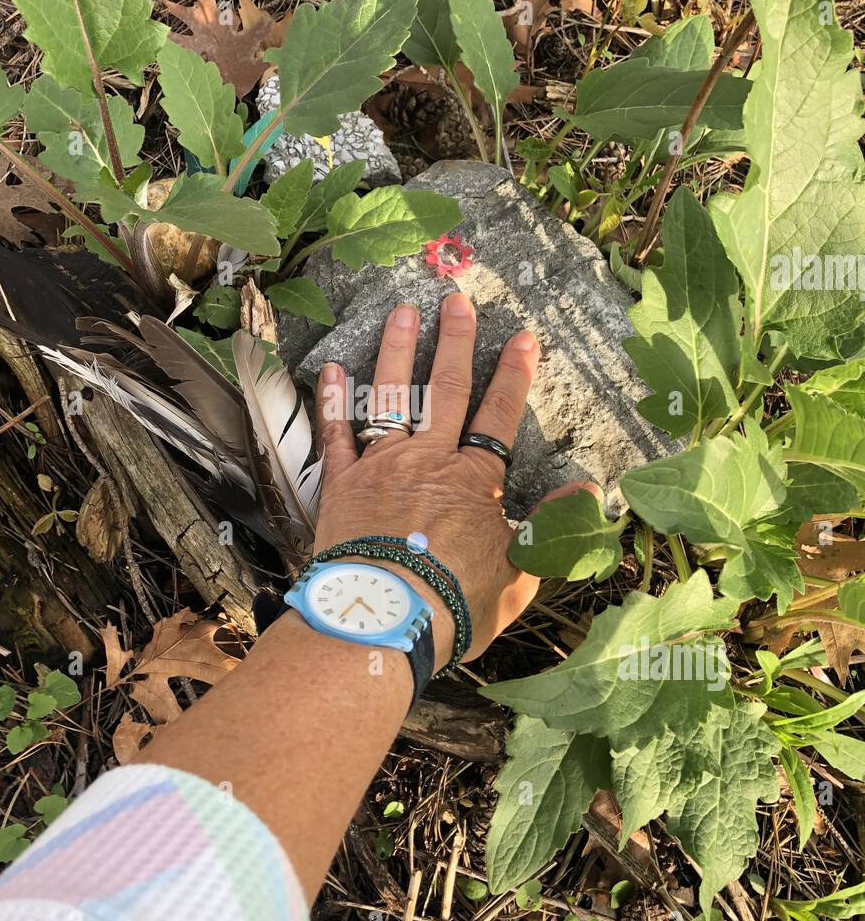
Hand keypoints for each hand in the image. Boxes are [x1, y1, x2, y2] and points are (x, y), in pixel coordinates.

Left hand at [313, 292, 544, 672]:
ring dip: (396, 351)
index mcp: (474, 480)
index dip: (514, 375)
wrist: (385, 620)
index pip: (500, 415)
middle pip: (444, 390)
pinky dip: (334, 402)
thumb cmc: (457, 602)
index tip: (522, 337)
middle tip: (456, 300)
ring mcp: (381, 467)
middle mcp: (428, 460)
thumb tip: (589, 490)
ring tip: (401, 312)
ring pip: (391, 397)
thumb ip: (551, 523)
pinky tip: (332, 370)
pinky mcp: (342, 485)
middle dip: (454, 342)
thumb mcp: (522, 571)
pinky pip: (337, 435)